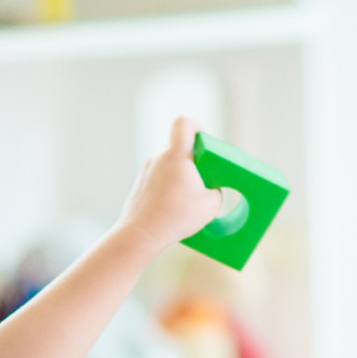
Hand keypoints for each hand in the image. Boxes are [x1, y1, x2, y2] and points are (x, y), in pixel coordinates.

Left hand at [114, 117, 225, 255]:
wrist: (140, 234)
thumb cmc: (176, 217)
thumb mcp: (211, 205)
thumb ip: (216, 191)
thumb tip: (211, 190)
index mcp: (176, 155)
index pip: (184, 123)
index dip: (197, 127)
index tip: (204, 143)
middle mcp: (159, 157)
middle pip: (179, 147)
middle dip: (193, 160)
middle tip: (202, 180)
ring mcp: (146, 171)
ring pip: (169, 165)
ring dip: (180, 176)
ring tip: (187, 199)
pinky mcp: (140, 185)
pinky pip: (159, 179)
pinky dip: (168, 188)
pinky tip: (173, 207)